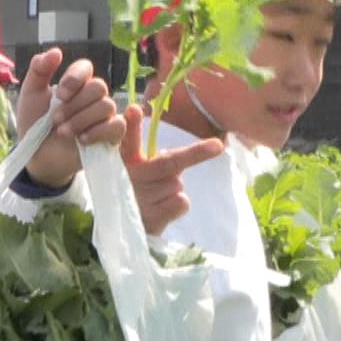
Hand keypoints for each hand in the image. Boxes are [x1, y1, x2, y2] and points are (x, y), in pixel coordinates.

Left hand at [19, 49, 119, 187]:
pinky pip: (117, 125)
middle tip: (55, 119)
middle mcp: (92, 97)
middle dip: (74, 104)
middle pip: (99, 87)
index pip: (85, 67)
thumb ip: (39, 71)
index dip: (75, 78)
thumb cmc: (36, 124)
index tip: (59, 95)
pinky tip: (82, 139)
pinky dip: (98, 131)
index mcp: (75, 83)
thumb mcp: (30, 95)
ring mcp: (103, 116)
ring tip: (62, 132)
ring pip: (107, 106)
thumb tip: (56, 52)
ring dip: (81, 119)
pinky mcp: (111, 136)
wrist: (37, 156)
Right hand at [119, 105, 223, 235]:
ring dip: (173, 190)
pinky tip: (161, 211)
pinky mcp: (151, 219)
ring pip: (177, 185)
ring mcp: (140, 199)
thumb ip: (150, 155)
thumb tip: (162, 140)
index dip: (131, 126)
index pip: (129, 142)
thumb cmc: (135, 194)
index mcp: (126, 163)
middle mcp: (131, 179)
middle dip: (195, 154)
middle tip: (217, 146)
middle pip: (169, 163)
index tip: (133, 109)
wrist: (123, 232)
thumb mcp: (136, 172)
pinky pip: (181, 202)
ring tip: (156, 199)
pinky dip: (177, 206)